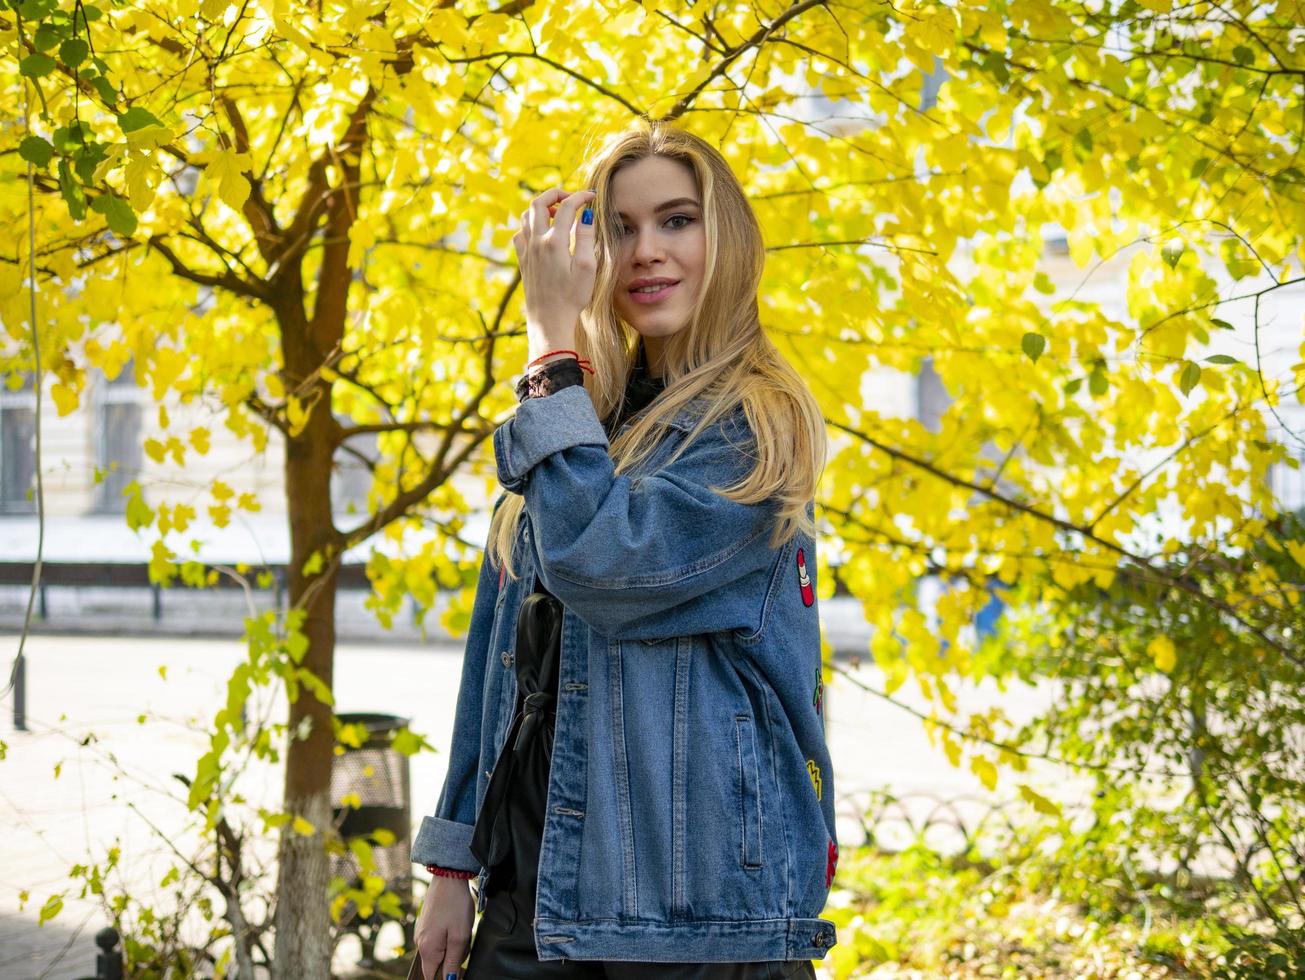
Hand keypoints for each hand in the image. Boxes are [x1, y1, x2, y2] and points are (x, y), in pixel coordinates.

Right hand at [414, 875, 474, 979]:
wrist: (448, 877)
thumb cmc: (455, 905)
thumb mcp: (459, 936)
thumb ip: (453, 961)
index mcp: (427, 949)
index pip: (431, 977)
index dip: (445, 977)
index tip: (458, 967)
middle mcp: (419, 943)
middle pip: (437, 963)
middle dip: (452, 959)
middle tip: (463, 942)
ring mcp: (421, 932)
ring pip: (439, 950)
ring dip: (451, 946)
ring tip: (460, 929)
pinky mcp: (426, 924)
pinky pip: (437, 939)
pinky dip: (448, 936)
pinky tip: (456, 923)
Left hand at [511, 186, 596, 363]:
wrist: (549, 320)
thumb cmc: (572, 297)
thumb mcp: (587, 268)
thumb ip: (587, 237)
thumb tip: (587, 214)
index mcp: (555, 241)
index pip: (567, 206)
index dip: (581, 197)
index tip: (593, 197)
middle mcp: (536, 242)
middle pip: (539, 202)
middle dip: (555, 193)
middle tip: (570, 197)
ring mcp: (526, 251)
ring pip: (526, 216)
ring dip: (541, 208)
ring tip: (557, 214)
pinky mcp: (522, 261)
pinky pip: (520, 233)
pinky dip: (530, 225)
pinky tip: (541, 233)